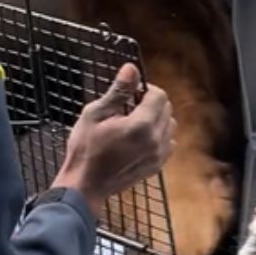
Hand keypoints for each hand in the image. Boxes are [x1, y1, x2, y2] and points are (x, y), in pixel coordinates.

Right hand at [52, 63, 175, 216]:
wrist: (85, 185)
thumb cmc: (85, 149)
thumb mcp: (95, 114)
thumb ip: (118, 91)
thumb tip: (132, 69)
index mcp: (141, 125)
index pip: (159, 95)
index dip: (145, 90)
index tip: (131, 94)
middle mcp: (156, 139)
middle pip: (167, 108)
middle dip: (151, 103)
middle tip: (128, 108)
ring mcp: (159, 154)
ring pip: (170, 125)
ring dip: (156, 119)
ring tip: (132, 124)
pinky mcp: (158, 165)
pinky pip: (168, 142)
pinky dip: (159, 135)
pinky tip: (139, 139)